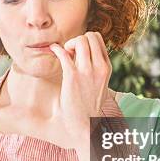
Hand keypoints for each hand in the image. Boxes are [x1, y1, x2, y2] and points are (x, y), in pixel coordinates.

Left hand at [49, 31, 112, 156]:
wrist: (85, 124)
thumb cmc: (88, 105)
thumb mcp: (98, 84)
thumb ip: (93, 67)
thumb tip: (78, 52)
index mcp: (106, 68)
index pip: (98, 39)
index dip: (86, 40)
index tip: (78, 53)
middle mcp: (99, 67)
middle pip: (90, 36)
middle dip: (77, 40)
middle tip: (70, 53)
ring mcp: (87, 71)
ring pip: (79, 40)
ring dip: (69, 44)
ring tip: (64, 55)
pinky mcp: (72, 76)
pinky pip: (63, 53)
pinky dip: (56, 49)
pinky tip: (53, 50)